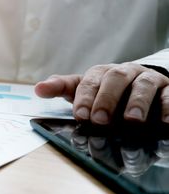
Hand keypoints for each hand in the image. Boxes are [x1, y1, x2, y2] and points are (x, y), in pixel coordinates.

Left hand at [34, 63, 168, 123]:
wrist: (140, 85)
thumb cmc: (106, 91)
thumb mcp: (83, 89)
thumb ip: (62, 88)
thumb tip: (37, 88)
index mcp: (101, 73)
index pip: (90, 81)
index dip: (84, 97)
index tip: (80, 115)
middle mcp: (124, 72)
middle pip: (115, 79)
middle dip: (107, 99)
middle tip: (100, 120)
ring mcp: (147, 79)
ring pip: (143, 85)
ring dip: (137, 102)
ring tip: (132, 121)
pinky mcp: (168, 89)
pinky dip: (168, 107)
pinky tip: (166, 121)